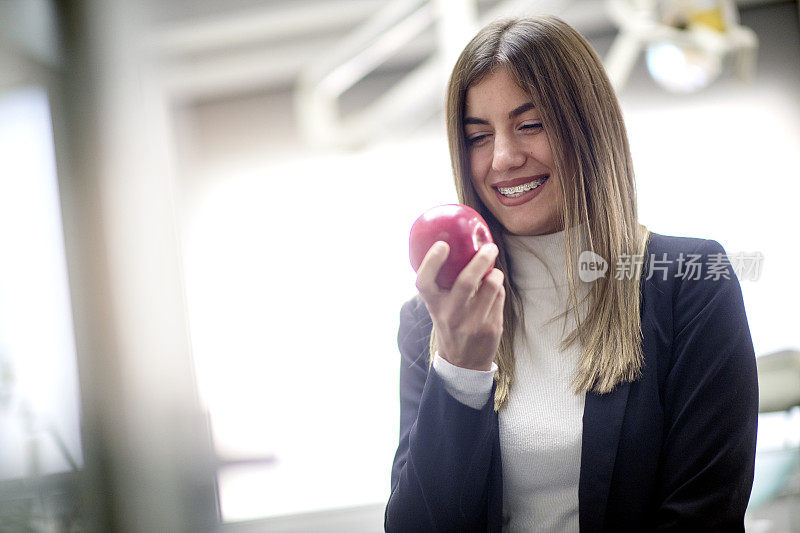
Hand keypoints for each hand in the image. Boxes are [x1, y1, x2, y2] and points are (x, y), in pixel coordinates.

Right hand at [415, 242, 504, 370]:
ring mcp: (472, 323)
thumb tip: (458, 245)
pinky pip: (499, 297)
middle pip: (466, 281)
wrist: (463, 362)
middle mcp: (451, 315)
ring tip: (493, 270)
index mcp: (434, 306)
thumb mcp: (439, 307)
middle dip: (481, 259)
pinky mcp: (491, 328)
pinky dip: (498, 287)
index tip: (442, 245)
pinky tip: (495, 288)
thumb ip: (444, 284)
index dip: (432, 261)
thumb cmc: (451, 324)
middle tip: (489, 247)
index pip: (424, 282)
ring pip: (491, 286)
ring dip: (495, 272)